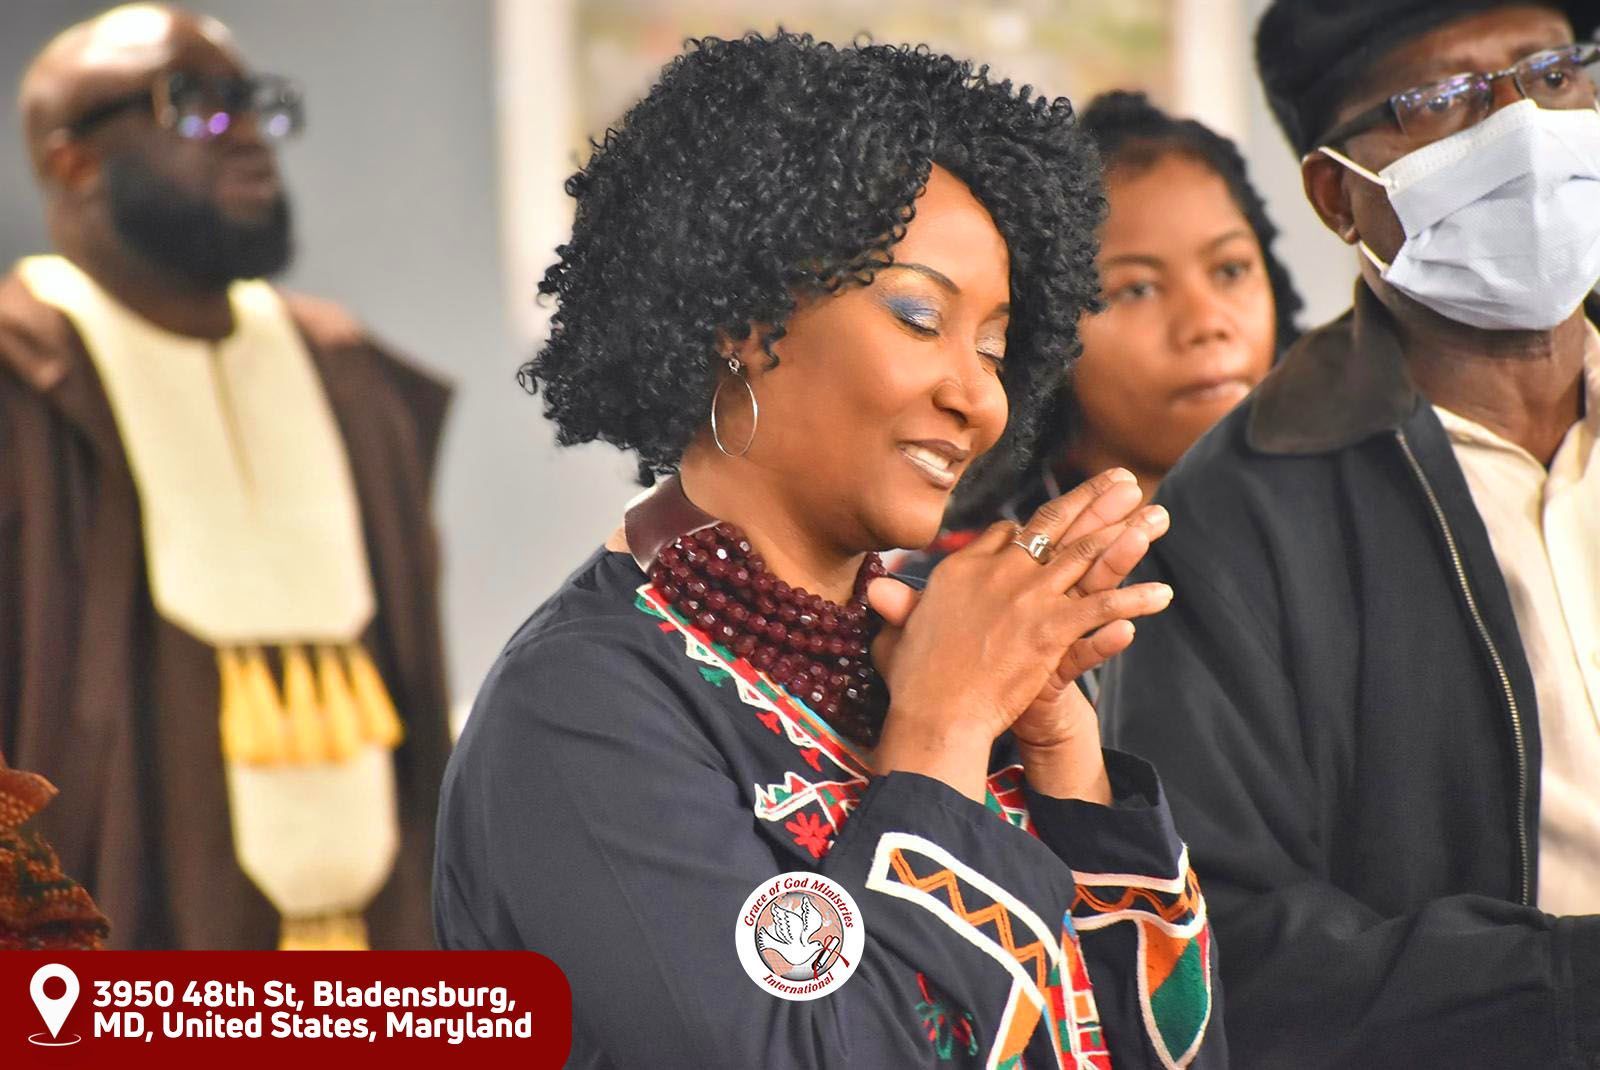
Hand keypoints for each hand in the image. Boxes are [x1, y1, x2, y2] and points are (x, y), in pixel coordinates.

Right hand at [868, 469, 1172, 799]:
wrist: (935, 715)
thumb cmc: (912, 682)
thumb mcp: (896, 633)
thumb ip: (896, 607)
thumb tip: (876, 591)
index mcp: (963, 569)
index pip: (1007, 534)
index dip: (1033, 529)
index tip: (1056, 520)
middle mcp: (998, 572)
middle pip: (1052, 525)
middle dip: (1092, 499)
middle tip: (1122, 481)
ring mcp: (1027, 598)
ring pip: (1085, 555)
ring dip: (1126, 534)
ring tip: (1157, 517)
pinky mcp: (1050, 628)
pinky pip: (1102, 607)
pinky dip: (1134, 600)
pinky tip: (1162, 594)